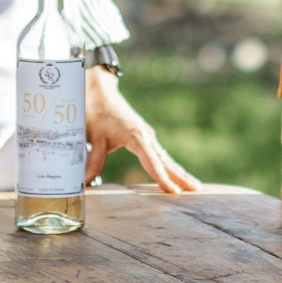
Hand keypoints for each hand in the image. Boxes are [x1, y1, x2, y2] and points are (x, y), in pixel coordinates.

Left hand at [85, 67, 199, 191]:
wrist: (99, 90)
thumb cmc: (96, 112)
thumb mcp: (93, 137)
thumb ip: (92, 160)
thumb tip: (85, 182)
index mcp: (136, 137)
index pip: (152, 163)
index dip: (162, 179)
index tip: (173, 192)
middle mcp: (146, 136)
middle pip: (165, 160)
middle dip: (181, 176)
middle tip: (196, 190)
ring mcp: (146, 134)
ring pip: (165, 157)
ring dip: (178, 171)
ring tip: (193, 185)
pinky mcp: (143, 134)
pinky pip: (159, 152)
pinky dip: (168, 164)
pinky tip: (174, 171)